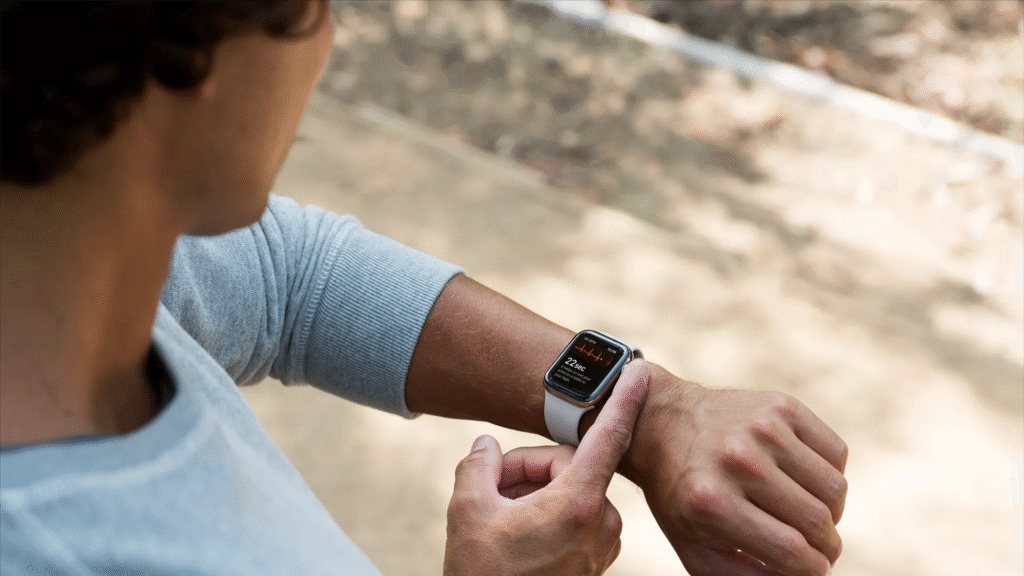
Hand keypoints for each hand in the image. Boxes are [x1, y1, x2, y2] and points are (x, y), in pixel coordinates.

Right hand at [443, 361, 650, 575]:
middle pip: (568, 463)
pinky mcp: (596, 556)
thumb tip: (489, 446)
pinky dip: (545, 510)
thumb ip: (479, 465)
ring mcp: (602, 541)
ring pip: (569, 488)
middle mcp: (601, 521)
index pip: (608, 437)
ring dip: (532, 491)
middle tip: (491, 487)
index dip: (623, 398)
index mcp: (577, 504)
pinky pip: (574, 511)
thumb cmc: (483, 574)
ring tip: (499, 517)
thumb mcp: (467, 510)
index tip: (641, 368)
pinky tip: (515, 531)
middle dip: (527, 468)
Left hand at [627, 365, 847, 575]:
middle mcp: (737, 461)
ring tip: (810, 514)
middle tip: (818, 547)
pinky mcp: (781, 405)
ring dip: (832, 512)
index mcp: (712, 503)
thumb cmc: (682, 496)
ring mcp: (762, 428)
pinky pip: (837, 453)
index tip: (814, 569)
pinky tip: (804, 480)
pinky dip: (830, 474)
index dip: (814, 570)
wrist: (662, 423)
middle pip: (817, 521)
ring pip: (835, 488)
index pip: (793, 553)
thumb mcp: (695, 547)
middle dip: (827, 546)